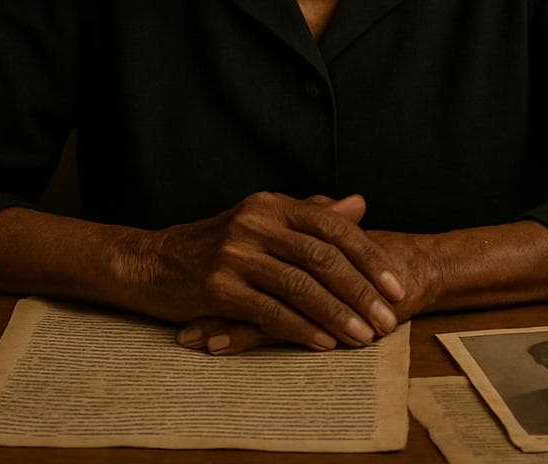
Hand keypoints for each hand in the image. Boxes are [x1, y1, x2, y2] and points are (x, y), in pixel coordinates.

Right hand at [176, 215, 443, 355]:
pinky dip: (300, 328)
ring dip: (337, 315)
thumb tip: (359, 204)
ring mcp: (234, 253)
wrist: (152, 264)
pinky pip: (269, 311)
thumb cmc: (216, 246)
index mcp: (271, 204)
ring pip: (299, 286)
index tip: (395, 287)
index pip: (333, 228)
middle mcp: (255, 222)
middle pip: (322, 257)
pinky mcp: (217, 286)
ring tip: (363, 338)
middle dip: (360, 292)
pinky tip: (323, 344)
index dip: (369, 258)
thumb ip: (311, 215)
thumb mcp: (263, 222)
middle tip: (387, 320)